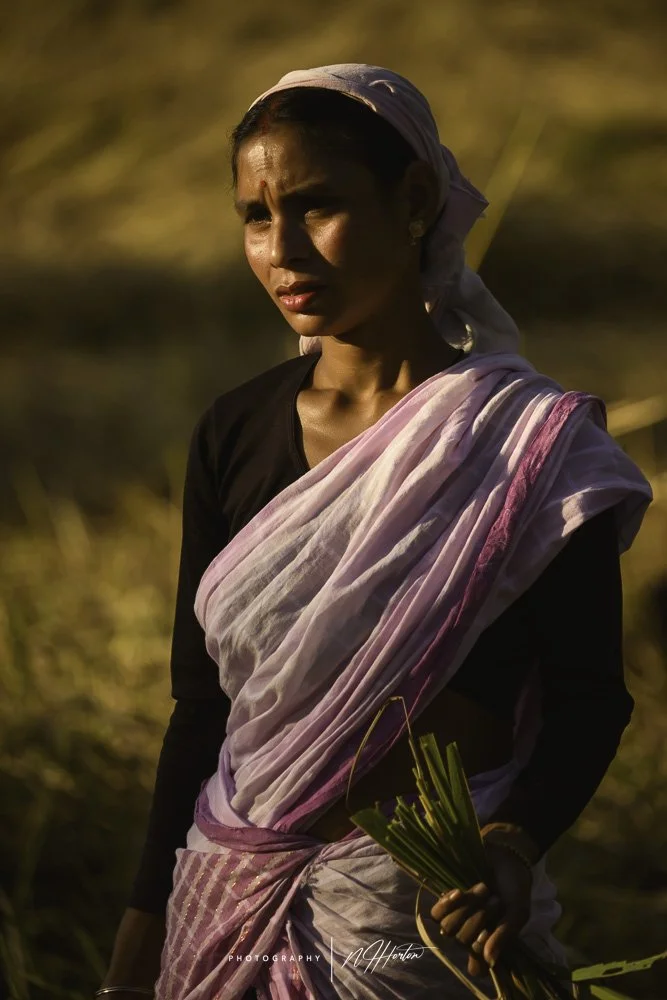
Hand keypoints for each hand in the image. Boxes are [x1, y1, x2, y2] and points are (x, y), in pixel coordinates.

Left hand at [429, 843, 532, 977]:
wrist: (504, 856)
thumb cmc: (514, 887)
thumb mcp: (517, 912)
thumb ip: (504, 935)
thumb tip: (489, 961)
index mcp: (489, 944)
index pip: (476, 968)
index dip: (479, 955)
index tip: (489, 936)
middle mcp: (471, 935)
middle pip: (462, 942)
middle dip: (480, 919)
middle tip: (496, 901)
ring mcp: (457, 919)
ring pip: (449, 928)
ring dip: (468, 908)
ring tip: (485, 890)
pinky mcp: (446, 902)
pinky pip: (436, 913)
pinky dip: (448, 903)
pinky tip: (460, 892)